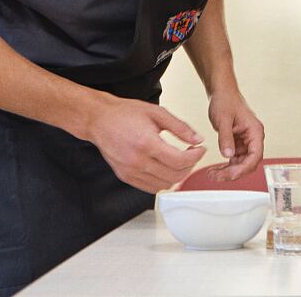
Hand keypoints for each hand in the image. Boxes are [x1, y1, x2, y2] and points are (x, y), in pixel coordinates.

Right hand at [85, 95, 205, 193]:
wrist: (99, 119)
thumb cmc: (125, 113)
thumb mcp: (157, 113)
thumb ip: (180, 127)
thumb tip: (197, 139)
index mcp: (147, 143)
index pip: (179, 161)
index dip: (195, 156)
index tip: (201, 149)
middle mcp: (137, 161)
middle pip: (174, 175)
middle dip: (189, 166)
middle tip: (192, 154)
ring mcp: (130, 171)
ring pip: (163, 185)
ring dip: (177, 175)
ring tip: (180, 160)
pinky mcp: (125, 176)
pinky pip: (150, 188)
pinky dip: (163, 181)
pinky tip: (166, 167)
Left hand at [202, 88, 264, 181]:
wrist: (221, 93)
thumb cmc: (225, 101)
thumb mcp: (223, 120)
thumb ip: (226, 138)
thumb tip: (228, 156)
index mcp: (255, 131)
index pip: (255, 156)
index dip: (244, 168)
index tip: (230, 174)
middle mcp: (253, 138)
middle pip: (249, 163)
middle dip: (234, 172)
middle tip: (217, 177)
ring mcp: (246, 141)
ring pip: (241, 163)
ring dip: (228, 171)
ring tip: (213, 174)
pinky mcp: (238, 142)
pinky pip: (235, 159)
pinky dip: (226, 165)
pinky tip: (216, 169)